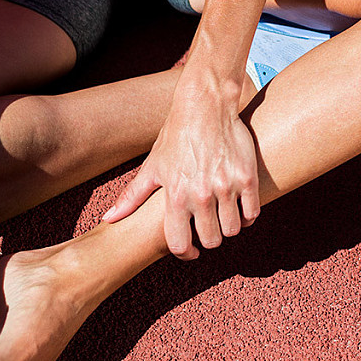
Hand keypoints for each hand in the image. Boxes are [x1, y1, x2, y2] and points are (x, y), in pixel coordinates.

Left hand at [103, 75, 259, 258]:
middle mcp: (201, 195)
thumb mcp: (152, 166)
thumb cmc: (176, 136)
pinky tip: (238, 206)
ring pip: (233, 230)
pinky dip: (247, 215)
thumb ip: (131, 197)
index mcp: (175, 196)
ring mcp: (226, 187)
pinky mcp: (247, 178)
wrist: (205, 106)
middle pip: (211, 240)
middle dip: (209, 238)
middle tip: (208, 228)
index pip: (180, 244)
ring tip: (223, 216)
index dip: (186, 254)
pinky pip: (252, 213)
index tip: (192, 251)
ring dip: (229, 227)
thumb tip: (108, 219)